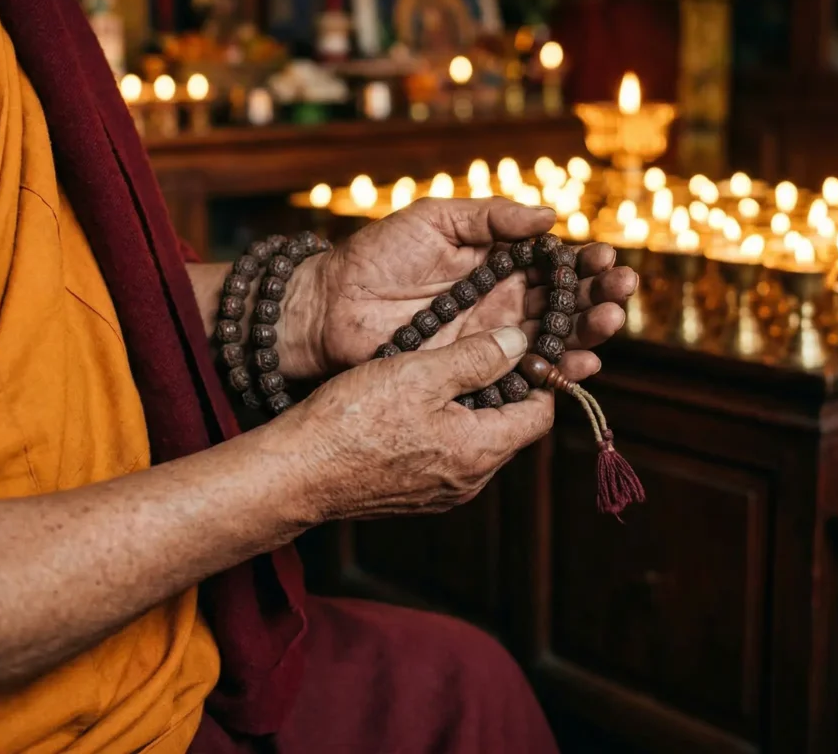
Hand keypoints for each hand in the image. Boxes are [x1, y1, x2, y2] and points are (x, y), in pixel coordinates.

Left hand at [279, 197, 637, 380]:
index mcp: (498, 264)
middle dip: (598, 296)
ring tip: (609, 322)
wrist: (332, 302)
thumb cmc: (379, 254)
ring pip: (553, 338)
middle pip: (564, 303)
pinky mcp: (476, 368)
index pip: (554, 264)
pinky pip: (524, 373)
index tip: (606, 259)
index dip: (584, 262)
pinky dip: (556, 370)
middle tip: (621, 291)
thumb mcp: (436, 218)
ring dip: (587, 332)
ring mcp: (492, 337)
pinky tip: (582, 363)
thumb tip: (548, 215)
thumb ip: (491, 217)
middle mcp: (503, 301)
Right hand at [280, 325, 550, 519]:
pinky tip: (419, 400)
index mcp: (479, 451)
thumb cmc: (353, 422)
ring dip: (474, 406)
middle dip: (506, 389)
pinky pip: (449, 454)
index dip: (540, 378)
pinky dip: (447, 425)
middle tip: (487, 348)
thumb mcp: (420, 373)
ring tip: (450, 368)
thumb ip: (476, 358)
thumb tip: (520, 343)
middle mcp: (469, 481)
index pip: (539, 415)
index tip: (526, 347)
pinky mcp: (416, 493)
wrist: (297, 472)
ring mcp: (441, 491)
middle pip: (511, 428)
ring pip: (478, 440)